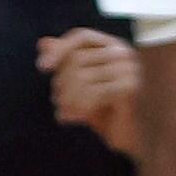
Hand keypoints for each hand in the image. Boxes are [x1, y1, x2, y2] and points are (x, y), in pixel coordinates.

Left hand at [43, 28, 140, 155]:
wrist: (133, 138)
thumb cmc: (107, 112)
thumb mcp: (81, 87)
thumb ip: (66, 64)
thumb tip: (43, 42)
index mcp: (114, 48)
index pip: (82, 36)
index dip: (60, 49)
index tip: (42, 67)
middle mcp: (124, 54)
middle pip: (77, 58)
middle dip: (61, 83)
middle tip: (60, 104)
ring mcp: (130, 70)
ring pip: (81, 76)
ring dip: (67, 99)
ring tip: (66, 113)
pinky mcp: (131, 88)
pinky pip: (93, 92)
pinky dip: (79, 107)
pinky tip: (77, 119)